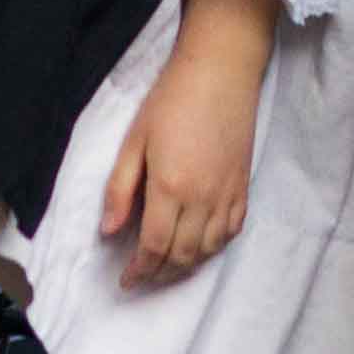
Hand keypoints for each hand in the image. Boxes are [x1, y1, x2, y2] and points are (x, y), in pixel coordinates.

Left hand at [97, 0, 274, 280]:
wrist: (221, 73)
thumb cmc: (171, 100)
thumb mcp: (133, 141)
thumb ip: (120, 190)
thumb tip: (110, 232)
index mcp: (170, 187)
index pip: (154, 246)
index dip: (139, 270)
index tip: (126, 280)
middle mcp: (203, 199)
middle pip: (183, 255)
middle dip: (160, 274)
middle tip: (143, 276)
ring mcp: (227, 195)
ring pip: (208, 250)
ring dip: (186, 266)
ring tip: (166, 267)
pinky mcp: (243, 188)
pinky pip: (231, 232)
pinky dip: (213, 248)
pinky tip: (199, 247)